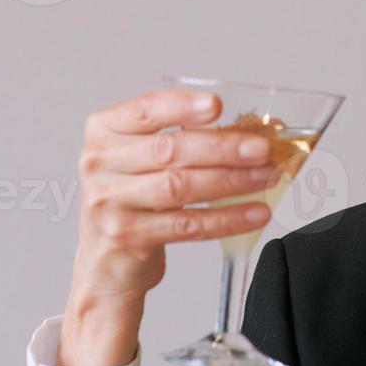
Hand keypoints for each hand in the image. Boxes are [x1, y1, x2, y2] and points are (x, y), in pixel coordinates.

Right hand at [56, 88, 279, 365]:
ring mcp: (109, 202)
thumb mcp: (144, 159)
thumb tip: (253, 131)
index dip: (183, 106)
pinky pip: (187, 224)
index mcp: (104, 131)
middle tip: (262, 148)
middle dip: (223, 148)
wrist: (107, 260)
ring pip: (180, 186)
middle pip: (169, 150)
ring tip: (266, 177)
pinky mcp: (127, 237)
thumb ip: (186, 138)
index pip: (146, 110)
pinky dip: (226, 218)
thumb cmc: (134, 198)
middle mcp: (99, 163)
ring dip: (231, 181)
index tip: (218, 105)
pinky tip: (254, 212)